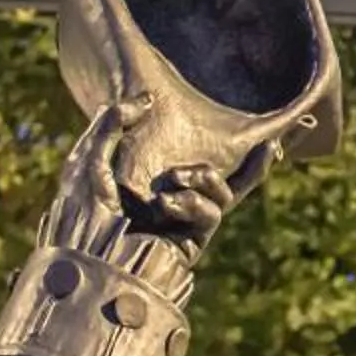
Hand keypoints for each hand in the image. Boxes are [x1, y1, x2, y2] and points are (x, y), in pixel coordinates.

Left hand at [44, 95, 269, 254]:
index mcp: (148, 178)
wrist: (86, 256)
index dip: (211, 138)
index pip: (189, 155)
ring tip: (173, 177)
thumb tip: (148, 100)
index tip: (235, 112)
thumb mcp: (90, 155)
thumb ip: (113, 120)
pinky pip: (213, 212)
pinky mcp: (192, 241)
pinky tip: (166, 201)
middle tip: (274, 141)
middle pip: (225, 177)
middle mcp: (171, 199)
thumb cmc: (81, 211)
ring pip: (223, 192)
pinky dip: (194, 202)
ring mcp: (184, 222)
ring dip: (204, 177)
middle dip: (256, 163)